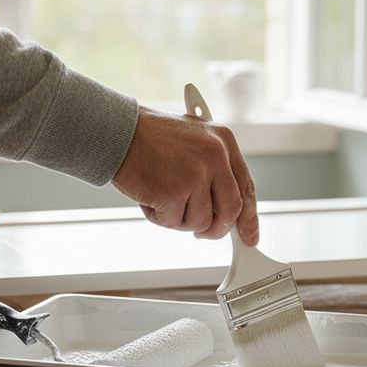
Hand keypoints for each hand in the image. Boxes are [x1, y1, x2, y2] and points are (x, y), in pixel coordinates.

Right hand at [112, 105, 258, 245]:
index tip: (249, 236)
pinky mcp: (174, 192)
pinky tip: (149, 194)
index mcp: (224, 141)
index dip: (248, 217)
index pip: (246, 187)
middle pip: (229, 211)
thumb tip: (224, 210)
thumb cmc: (149, 137)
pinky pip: (174, 223)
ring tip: (161, 193)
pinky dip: (159, 216)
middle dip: (216, 229)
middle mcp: (215, 156)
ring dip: (179, 218)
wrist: (117, 130)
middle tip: (202, 234)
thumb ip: (213, 170)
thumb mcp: (194, 140)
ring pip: (201, 222)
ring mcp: (196, 174)